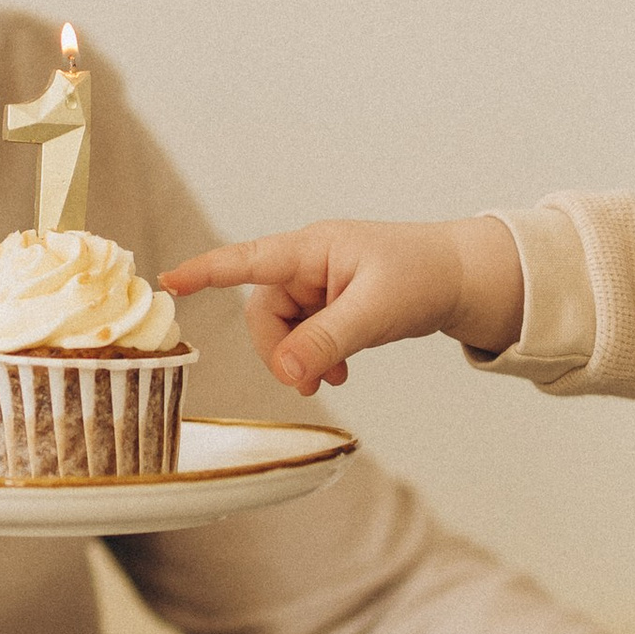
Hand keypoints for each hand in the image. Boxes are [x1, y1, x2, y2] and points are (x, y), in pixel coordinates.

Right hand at [163, 216, 524, 392]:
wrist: (466, 279)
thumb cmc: (424, 278)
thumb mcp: (376, 313)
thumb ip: (327, 340)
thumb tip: (287, 371)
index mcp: (314, 248)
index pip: (247, 260)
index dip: (205, 272)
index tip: (168, 283)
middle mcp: (311, 262)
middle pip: (265, 311)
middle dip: (280, 350)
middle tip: (308, 384)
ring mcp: (322, 283)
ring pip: (285, 328)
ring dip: (300, 358)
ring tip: (333, 379)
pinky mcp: (334, 303)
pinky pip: (306, 334)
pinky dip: (315, 356)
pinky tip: (338, 372)